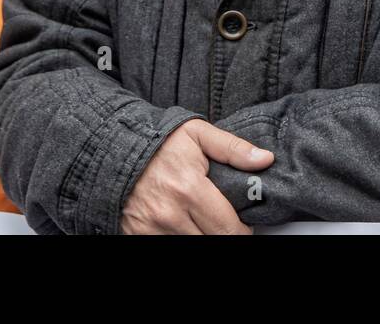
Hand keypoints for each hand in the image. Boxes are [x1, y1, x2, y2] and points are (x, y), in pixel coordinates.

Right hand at [120, 118, 273, 233]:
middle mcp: (170, 214)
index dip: (241, 230)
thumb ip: (234, 148)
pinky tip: (183, 223)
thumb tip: (265, 160)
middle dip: (223, 233)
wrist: (114, 148)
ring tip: (201, 218)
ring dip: (201, 235)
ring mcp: (152, 228)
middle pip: (212, 241)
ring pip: (191, 246)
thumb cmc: (158, 141)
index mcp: (190, 189)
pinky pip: (167, 245)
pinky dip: (179, 236)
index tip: (243, 223)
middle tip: (224, 221)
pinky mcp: (138, 235)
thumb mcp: (198, 134)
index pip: (228, 228)